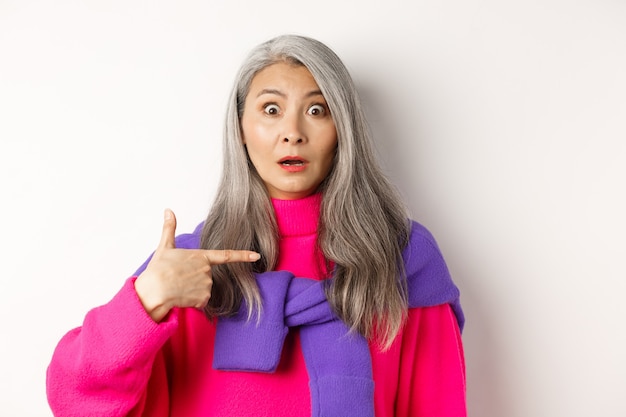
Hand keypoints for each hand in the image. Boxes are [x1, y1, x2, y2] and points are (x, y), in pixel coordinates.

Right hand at [134, 209, 260, 321]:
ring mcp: (207, 284)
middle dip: (194, 278)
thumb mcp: (165, 247)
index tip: (256, 256)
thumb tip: (168, 210)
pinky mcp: (204, 299)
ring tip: (178, 287)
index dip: (243, 255)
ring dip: (192, 290)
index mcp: (201, 256)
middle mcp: (208, 270)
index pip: (227, 255)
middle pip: (206, 276)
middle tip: (178, 278)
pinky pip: (201, 301)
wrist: (154, 290)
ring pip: (203, 289)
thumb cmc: (158, 269)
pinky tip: (181, 297)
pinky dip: (192, 301)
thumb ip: (169, 228)